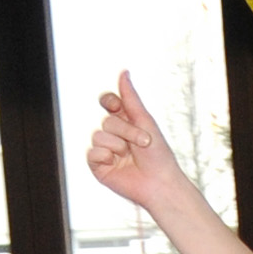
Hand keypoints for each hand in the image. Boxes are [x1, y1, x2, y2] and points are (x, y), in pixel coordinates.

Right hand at [87, 73, 205, 214]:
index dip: (109, 101)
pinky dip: (106, 157)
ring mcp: (104, 150)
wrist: (160, 182)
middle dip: (126, 131)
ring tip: (130, 157)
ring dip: (118, 146)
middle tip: (143, 143)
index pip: (107, 102)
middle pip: (107, 120)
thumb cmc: (158, 153)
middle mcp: (113, 134)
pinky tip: (117, 165)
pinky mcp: (98, 166)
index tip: (116, 106)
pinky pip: (92, 153)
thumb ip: (130, 98)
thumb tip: (124, 71)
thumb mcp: (145, 121)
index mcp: (125, 121)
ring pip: (98, 135)